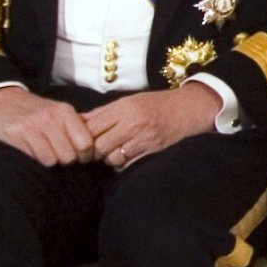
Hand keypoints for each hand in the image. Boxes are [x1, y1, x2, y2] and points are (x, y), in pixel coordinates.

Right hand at [0, 89, 95, 166]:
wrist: (1, 100)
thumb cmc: (35, 110)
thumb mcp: (58, 111)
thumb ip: (76, 125)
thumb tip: (99, 143)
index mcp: (65, 112)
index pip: (86, 143)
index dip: (86, 156)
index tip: (80, 157)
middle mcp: (51, 118)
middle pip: (71, 156)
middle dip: (68, 161)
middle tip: (62, 156)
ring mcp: (33, 126)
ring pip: (54, 160)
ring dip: (52, 161)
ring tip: (47, 153)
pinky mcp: (17, 135)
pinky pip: (37, 159)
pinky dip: (38, 160)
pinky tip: (34, 152)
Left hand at [84, 82, 221, 168]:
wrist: (188, 110)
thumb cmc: (156, 104)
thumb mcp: (129, 101)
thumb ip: (104, 112)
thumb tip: (78, 120)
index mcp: (124, 108)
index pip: (92, 126)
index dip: (83, 136)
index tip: (83, 139)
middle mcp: (133, 123)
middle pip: (98, 145)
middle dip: (94, 150)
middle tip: (95, 150)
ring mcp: (144, 140)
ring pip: (111, 158)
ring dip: (108, 158)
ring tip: (113, 152)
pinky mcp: (152, 153)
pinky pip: (127, 165)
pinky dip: (123, 164)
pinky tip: (126, 157)